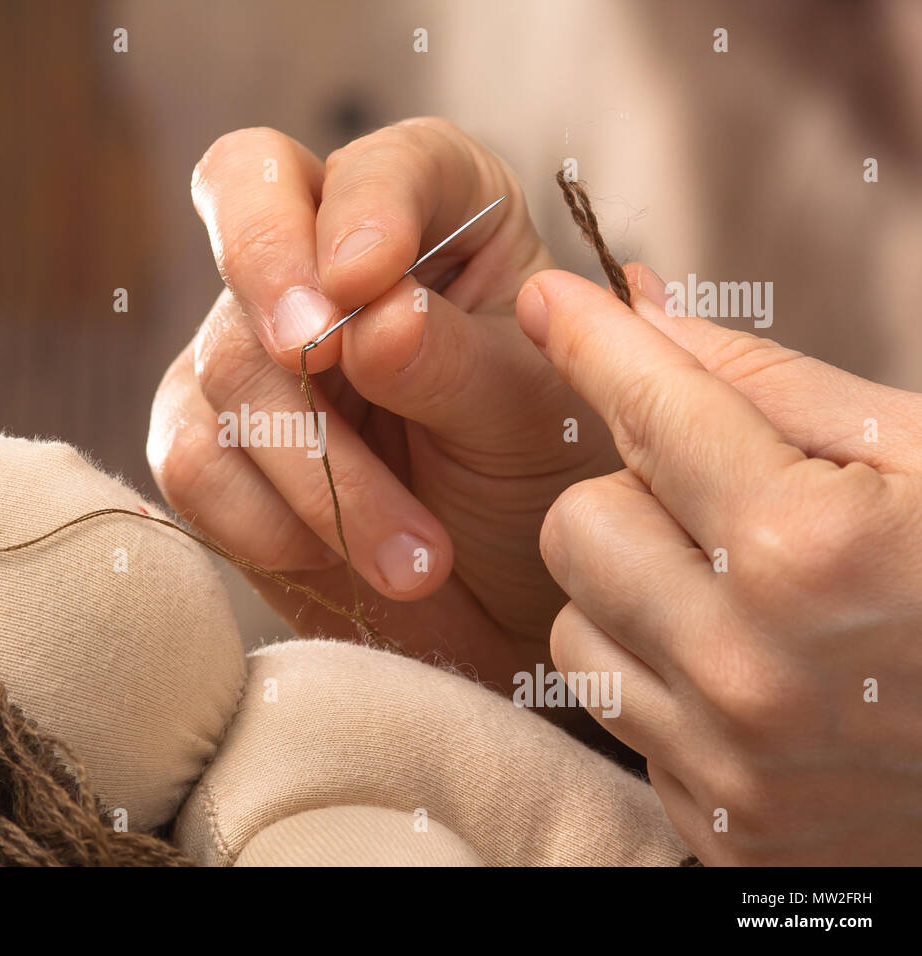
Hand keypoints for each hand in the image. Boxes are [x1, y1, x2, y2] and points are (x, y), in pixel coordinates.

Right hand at [149, 119, 616, 684]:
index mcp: (437, 211)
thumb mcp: (534, 419)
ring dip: (315, 469)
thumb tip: (371, 321)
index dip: (362, 209)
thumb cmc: (543, 479)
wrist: (505, 598)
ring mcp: (258, 342)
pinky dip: (262, 519)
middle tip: (309, 355)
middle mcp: (330, 256)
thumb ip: (456, 363)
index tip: (368, 280)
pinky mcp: (214, 433)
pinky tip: (334, 559)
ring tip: (416, 562)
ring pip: (229, 360)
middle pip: (246, 201)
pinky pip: (193, 458)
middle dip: (270, 274)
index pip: (377, 166)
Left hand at [524, 264, 921, 863]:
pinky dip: (666, 683)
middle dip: (632, 497)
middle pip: (576, 527)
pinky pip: (623, 718)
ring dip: (635, 596)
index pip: (648, 413)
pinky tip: (756, 679)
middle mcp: (747, 668)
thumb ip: (776, 388)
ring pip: (576, 629)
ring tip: (742, 600)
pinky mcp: (723, 831)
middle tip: (722, 505)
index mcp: (809, 551)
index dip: (590, 340)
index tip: (549, 302)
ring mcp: (730, 764)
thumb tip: (647, 316)